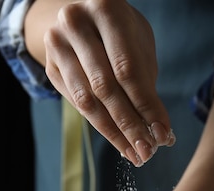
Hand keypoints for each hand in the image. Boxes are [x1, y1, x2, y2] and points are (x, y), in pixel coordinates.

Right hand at [32, 0, 174, 165]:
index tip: (163, 134)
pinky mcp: (50, 68)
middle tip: (148, 151)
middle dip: (130, 124)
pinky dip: (101, 126)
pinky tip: (119, 140)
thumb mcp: (138, 43)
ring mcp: (57, 45)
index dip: (146, 105)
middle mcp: (75, 24)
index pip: (127, 68)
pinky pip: (77, 104)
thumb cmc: (120, 32)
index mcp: (105, 9)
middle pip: (105, 87)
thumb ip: (145, 80)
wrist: (82, 16)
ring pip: (87, 101)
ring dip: (114, 133)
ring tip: (134, 153)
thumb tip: (159, 130)